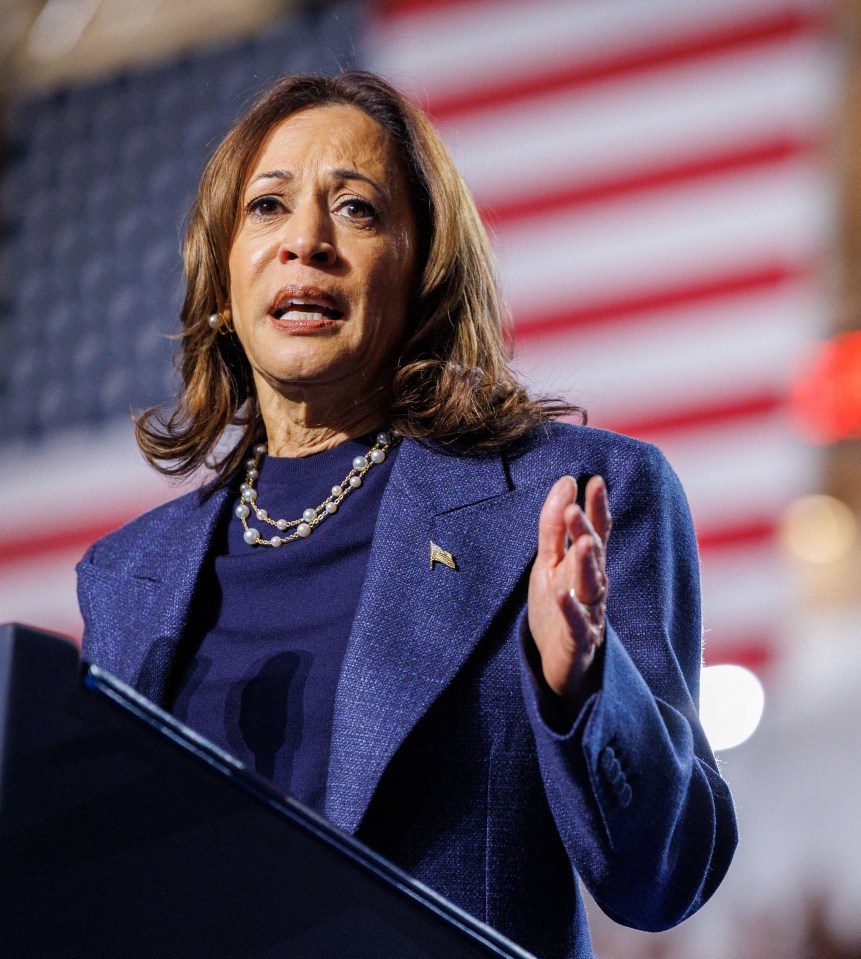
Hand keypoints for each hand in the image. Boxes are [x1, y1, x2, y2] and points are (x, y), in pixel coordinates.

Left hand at [527, 475, 611, 704]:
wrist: (561, 664)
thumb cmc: (558, 606)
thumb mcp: (548, 561)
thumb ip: (555, 525)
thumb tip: (566, 480)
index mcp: (585, 565)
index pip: (596, 531)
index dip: (596, 507)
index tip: (594, 480)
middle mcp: (593, 586)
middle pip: (593, 555)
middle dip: (585, 531)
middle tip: (574, 509)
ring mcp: (589, 613)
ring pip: (592, 586)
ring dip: (587, 564)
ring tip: (582, 543)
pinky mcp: (578, 641)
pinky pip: (577, 624)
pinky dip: (571, 610)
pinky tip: (563, 594)